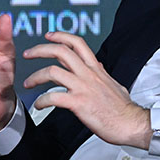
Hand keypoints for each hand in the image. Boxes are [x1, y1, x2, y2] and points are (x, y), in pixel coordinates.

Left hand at [22, 32, 150, 148]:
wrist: (130, 123)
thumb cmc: (123, 108)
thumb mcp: (114, 84)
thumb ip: (102, 74)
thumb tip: (98, 66)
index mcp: (96, 69)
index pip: (77, 43)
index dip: (61, 36)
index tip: (49, 36)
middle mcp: (88, 74)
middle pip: (60, 51)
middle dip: (40, 49)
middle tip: (29, 54)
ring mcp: (83, 87)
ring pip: (52, 72)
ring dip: (36, 76)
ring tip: (28, 83)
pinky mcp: (78, 103)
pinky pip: (53, 97)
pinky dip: (41, 100)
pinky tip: (39, 105)